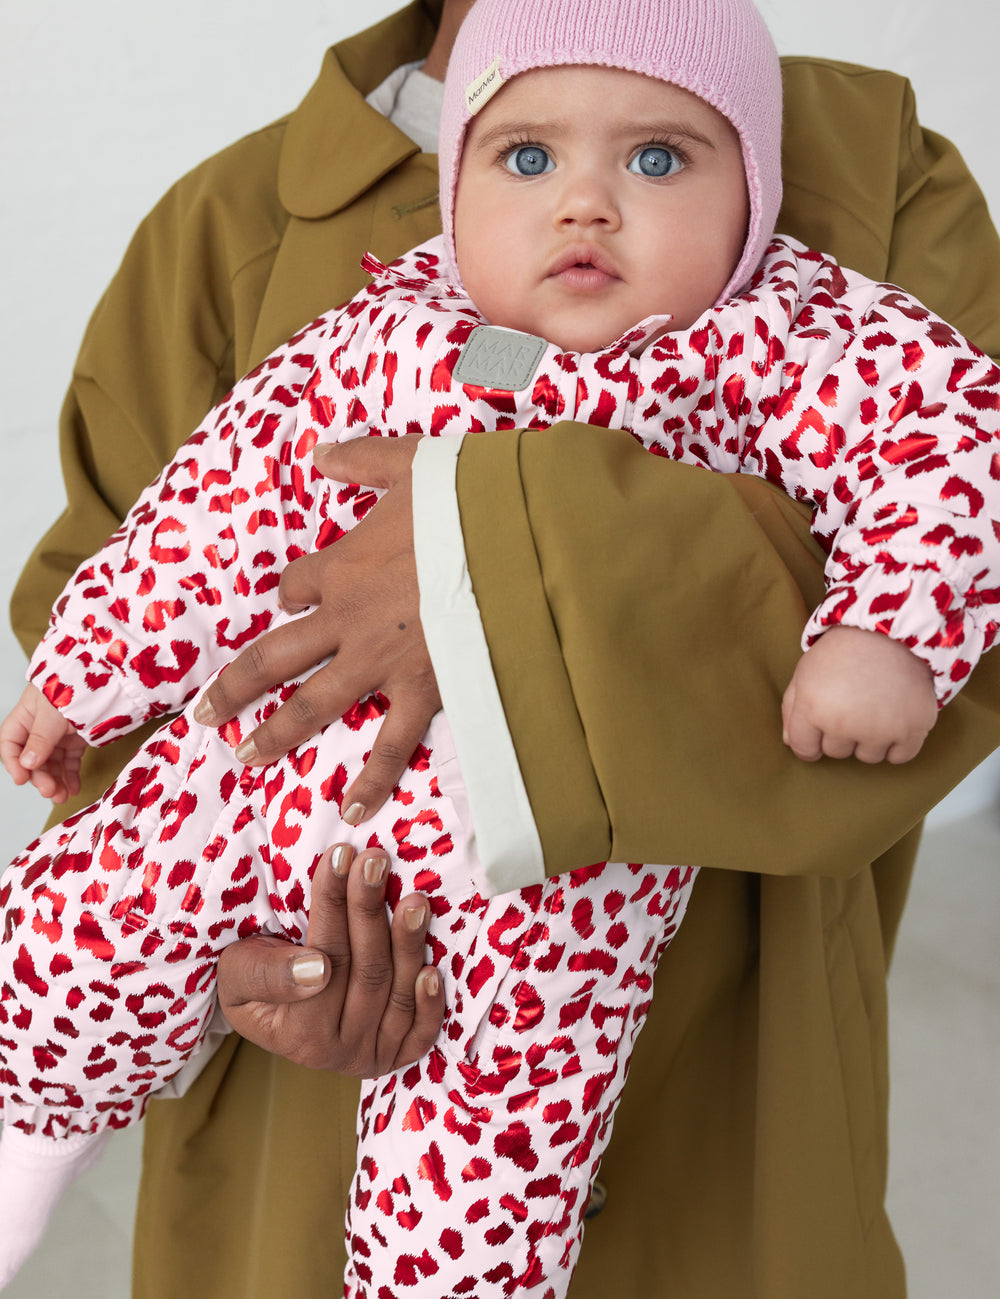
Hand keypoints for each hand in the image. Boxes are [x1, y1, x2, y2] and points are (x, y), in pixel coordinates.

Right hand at [0, 684, 85, 801]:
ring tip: (63, 797)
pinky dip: (71, 774)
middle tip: (51, 791)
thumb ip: (40, 738)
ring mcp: (60, 732)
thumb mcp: (53, 712)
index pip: (11, 742)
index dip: (14, 763)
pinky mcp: (78, 737)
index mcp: (26, 714)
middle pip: (33, 757)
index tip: (22, 780)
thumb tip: (27, 763)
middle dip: (40, 776)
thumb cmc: (76, 686)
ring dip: (56, 780)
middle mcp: (40, 725)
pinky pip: (70, 760)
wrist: (111, 676)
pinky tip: (73, 788)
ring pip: (52, 762)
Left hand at [195, 436, 440, 822]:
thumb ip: (360, 459)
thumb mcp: (409, 463)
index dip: (291, 596)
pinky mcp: (421, 690)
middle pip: (274, 657)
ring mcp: (379, 661)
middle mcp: (346, 619)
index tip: (295, 601)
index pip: (294, 588)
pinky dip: (372, 780)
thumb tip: (319, 452)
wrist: (516, 540)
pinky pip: (390, 743)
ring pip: (312, 704)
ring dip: (275, 733)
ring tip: (244, 755)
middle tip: (205, 713)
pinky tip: (352, 811)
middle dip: (236, 686)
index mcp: (341, 565)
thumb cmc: (466, 500)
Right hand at [217, 842, 444, 1074]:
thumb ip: (267, 975)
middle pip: (367, 972)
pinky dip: (431, 1002)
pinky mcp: (399, 1053)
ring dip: (409, 942)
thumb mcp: (236, 974)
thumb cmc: (250, 979)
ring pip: (398, 993)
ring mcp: (372, 1056)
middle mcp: (338, 1054)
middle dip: (370, 910)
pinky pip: (422, 1031)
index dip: (333, 905)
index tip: (339, 855)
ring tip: (414, 898)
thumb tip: (317, 969)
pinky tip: (433, 968)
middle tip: (375, 859)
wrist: (269, 1009)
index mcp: (298, 1037)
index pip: (327, 960)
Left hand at [781, 625, 937, 763]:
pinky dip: (898, 743)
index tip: (822, 726)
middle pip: (837, 753)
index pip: (804, 750)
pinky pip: (900, 757)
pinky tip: (896, 718)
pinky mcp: (913, 729)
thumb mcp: (806, 670)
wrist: (893, 627)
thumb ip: (792, 708)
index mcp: (812, 708)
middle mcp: (844, 724)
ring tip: (876, 705)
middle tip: (853, 701)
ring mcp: (880, 729)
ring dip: (870, 739)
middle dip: (841, 733)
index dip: (811, 739)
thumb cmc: (844, 648)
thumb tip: (791, 741)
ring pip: (868, 757)